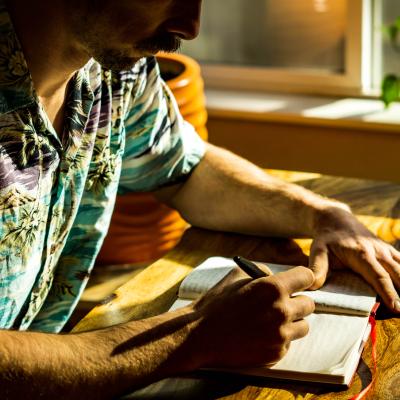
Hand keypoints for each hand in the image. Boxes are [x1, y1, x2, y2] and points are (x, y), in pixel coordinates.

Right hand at [190, 266, 314, 367]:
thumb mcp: (237, 275)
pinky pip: (289, 343)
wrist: (199, 335)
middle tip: (282, 302)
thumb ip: (262, 272)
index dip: (301, 278)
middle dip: (297, 301)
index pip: (307, 277)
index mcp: (273, 287)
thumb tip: (279, 275)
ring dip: (291, 322)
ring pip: (303, 326)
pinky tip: (260, 335)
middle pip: (309, 304)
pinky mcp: (276, 353)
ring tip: (271, 320)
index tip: (298, 281)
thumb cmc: (217, 302)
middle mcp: (281, 311)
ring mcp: (280, 335)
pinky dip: (279, 338)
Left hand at [309, 207, 399, 312]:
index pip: (377, 275)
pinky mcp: (390, 252)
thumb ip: (317, 269)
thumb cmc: (327, 239)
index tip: (396, 307)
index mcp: (362, 254)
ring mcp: (387, 251)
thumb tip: (312, 286)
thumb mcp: (318, 251)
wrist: (336, 220)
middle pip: (396, 275)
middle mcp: (378, 252)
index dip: (387, 292)